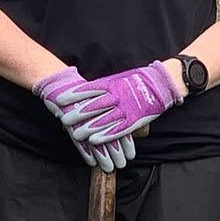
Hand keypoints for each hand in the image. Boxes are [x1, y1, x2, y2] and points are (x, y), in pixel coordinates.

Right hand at [36, 67, 132, 172]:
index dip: (127, 145)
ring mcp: (85, 119)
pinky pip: (81, 142)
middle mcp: (100, 113)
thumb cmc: (86, 91)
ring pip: (98, 143)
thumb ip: (113, 111)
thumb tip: (128, 126)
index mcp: (111, 106)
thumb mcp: (104, 96)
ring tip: (109, 168)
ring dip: (104, 158)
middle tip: (121, 165)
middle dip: (117, 155)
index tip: (131, 156)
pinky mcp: (71, 124)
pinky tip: (92, 162)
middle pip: (112, 138)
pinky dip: (87, 153)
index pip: (122, 128)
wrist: (63, 83)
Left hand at [67, 60, 182, 142]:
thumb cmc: (136, 81)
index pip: (88, 90)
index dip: (73, 96)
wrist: (160, 85)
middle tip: (64, 120)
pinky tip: (94, 141)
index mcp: (111, 84)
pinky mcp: (133, 120)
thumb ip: (103, 86)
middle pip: (93, 106)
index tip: (60, 100)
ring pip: (103, 120)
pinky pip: (117, 130)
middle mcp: (116, 96)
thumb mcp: (118, 79)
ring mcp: (125, 109)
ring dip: (88, 128)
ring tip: (75, 135)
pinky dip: (105, 136)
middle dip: (77, 114)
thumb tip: (84, 91)